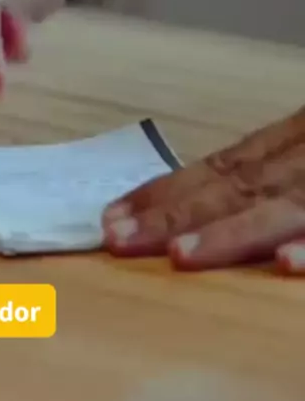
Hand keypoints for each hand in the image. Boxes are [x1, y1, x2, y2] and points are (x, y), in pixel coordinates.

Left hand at [102, 107, 304, 275]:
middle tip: (117, 239)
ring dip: (229, 233)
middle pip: (236, 189)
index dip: (166, 191)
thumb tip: (212, 196)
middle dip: (175, 215)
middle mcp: (304, 159)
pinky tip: (283, 263)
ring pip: (282, 209)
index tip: (114, 214)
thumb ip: (270, 167)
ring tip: (178, 254)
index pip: (220, 167)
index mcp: (294, 138)